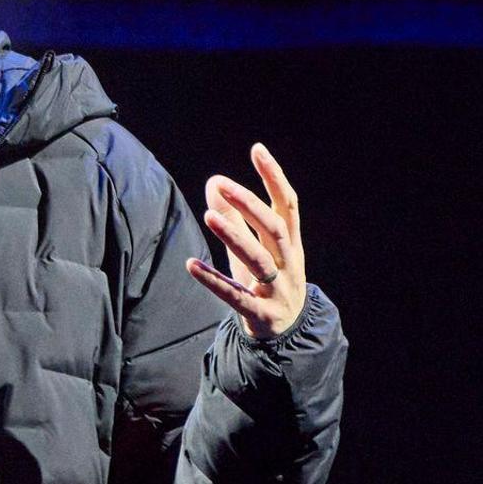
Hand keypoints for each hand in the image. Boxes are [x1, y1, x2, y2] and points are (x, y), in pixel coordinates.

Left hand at [188, 142, 307, 339]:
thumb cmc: (268, 282)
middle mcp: (289, 264)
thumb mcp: (254, 250)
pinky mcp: (261, 314)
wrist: (287, 334)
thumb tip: (214, 182)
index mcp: (291, 244)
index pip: (288, 205)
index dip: (274, 177)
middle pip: (274, 229)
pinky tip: (191, 266)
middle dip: (250, 205)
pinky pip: (236, 296)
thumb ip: (236, 219)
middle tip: (223, 185)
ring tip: (209, 216)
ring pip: (259, 261)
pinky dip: (214, 281)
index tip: (257, 150)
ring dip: (234, 237)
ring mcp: (278, 291)